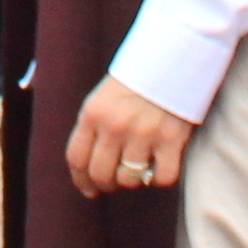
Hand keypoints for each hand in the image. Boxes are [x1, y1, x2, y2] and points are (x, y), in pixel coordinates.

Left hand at [65, 73, 197, 198]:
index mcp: (92, 113)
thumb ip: (94, 128)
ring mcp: (143, 133)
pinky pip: (162, 178)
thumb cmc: (135, 82)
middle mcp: (114, 125)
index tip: (88, 188)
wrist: (170, 59)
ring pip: (129, 180)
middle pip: (100, 174)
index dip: (80, 179)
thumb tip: (87, 169)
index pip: (76, 158)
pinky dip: (159, 178)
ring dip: (132, 180)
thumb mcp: (103, 98)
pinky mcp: (170, 139)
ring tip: (137, 167)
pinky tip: (158, 166)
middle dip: (105, 184)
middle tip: (113, 182)